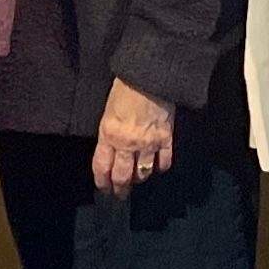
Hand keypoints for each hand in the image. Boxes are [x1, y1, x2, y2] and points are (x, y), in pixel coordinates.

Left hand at [92, 81, 178, 196]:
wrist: (150, 74)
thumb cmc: (126, 86)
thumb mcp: (108, 110)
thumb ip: (110, 132)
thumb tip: (113, 148)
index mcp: (108, 134)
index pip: (102, 167)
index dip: (103, 182)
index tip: (104, 189)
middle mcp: (127, 143)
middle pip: (123, 175)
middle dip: (121, 188)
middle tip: (120, 194)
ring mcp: (148, 142)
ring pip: (143, 172)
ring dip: (140, 178)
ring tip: (138, 180)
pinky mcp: (166, 138)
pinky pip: (165, 161)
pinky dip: (161, 167)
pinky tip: (158, 167)